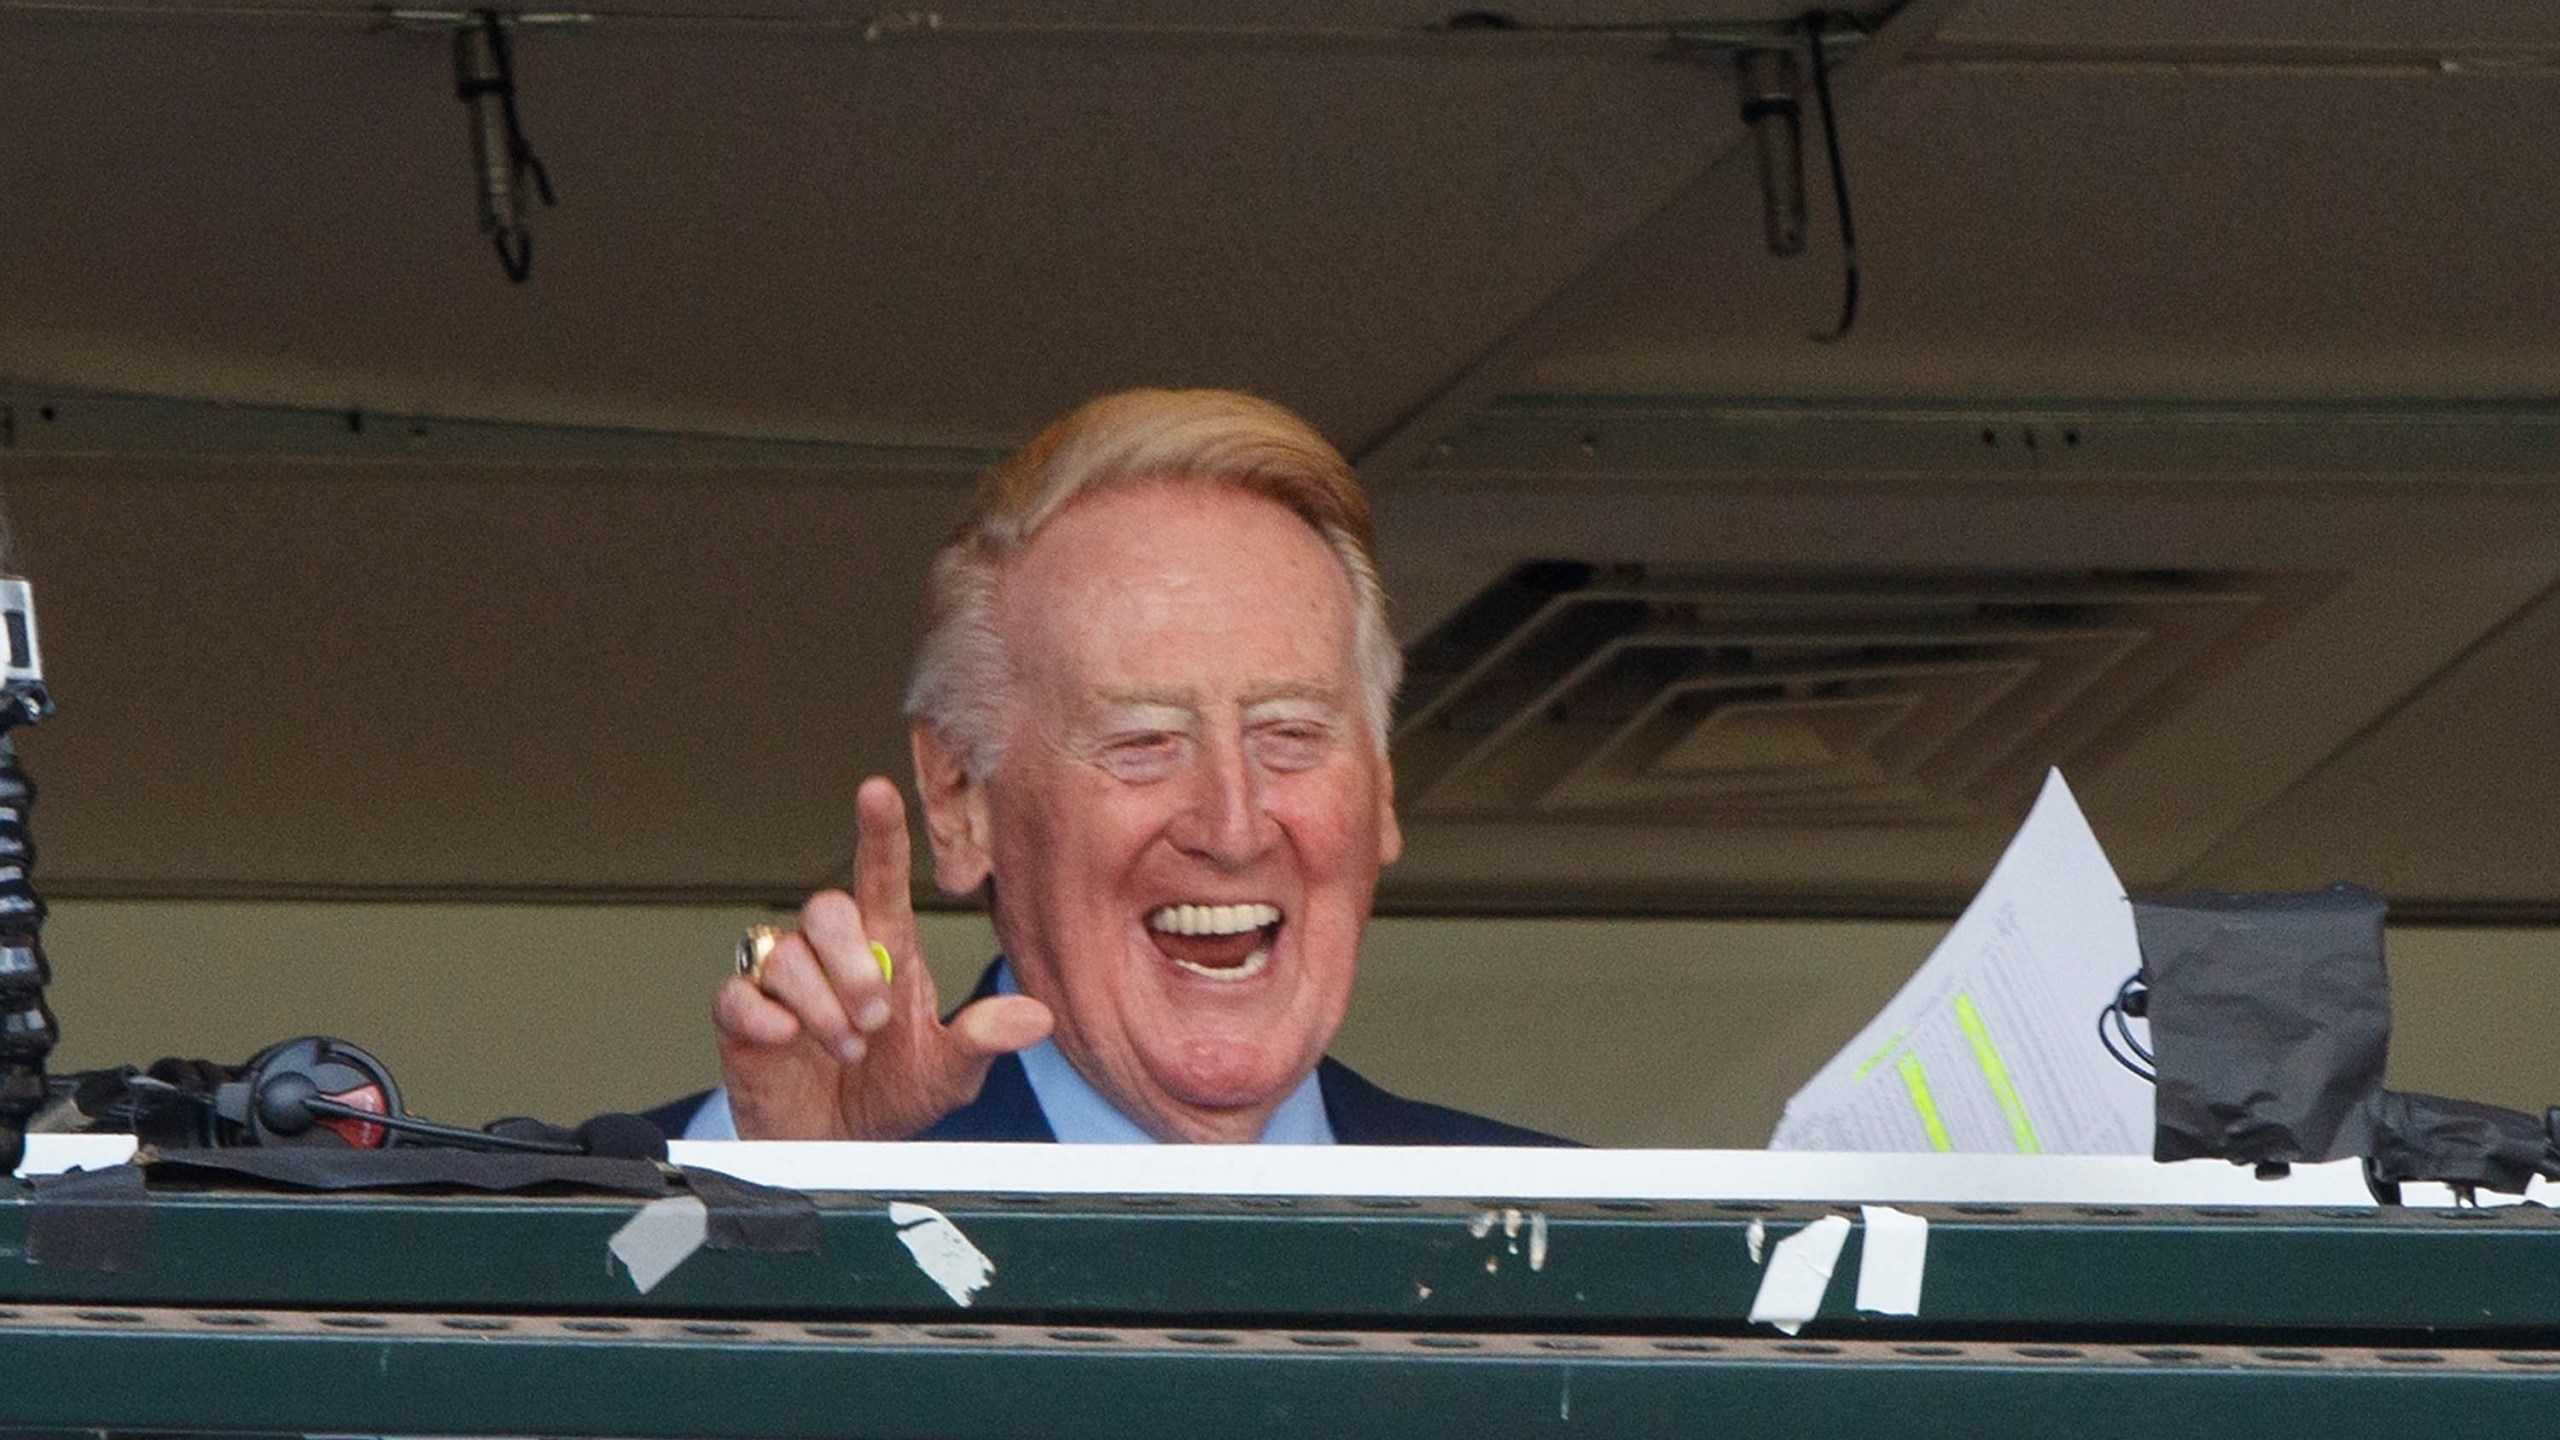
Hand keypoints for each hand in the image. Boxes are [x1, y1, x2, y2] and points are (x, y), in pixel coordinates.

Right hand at [713, 777, 1052, 1138]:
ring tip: (847, 1049)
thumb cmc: (890, 1095)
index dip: (879, 832)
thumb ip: (982, 1041)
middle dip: (854, 964)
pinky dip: (762, 1016)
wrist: (836, 1151)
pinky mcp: (743, 1020)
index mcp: (886, 949)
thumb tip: (1036, 1017)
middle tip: (875, 1020)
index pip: (879, 875)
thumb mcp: (948, 1073)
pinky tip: (785, 1039)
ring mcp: (783, 985)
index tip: (876, 791)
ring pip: (785, 954)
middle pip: (827, 909)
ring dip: (821, 1006)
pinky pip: (737, 993)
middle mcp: (831, 956)